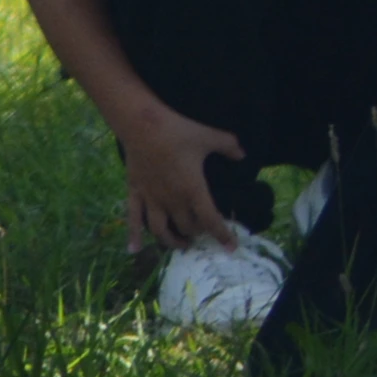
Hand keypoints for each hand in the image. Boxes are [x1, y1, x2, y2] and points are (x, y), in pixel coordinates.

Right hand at [116, 100, 247, 251]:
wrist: (143, 126)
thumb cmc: (179, 132)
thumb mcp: (210, 137)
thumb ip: (229, 147)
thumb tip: (243, 155)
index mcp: (193, 190)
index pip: (210, 220)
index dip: (222, 235)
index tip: (231, 247)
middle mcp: (172, 200)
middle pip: (186, 227)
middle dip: (198, 234)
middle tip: (204, 235)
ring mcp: (151, 199)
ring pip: (160, 231)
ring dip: (171, 241)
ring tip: (181, 244)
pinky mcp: (135, 193)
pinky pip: (133, 220)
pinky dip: (133, 237)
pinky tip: (134, 250)